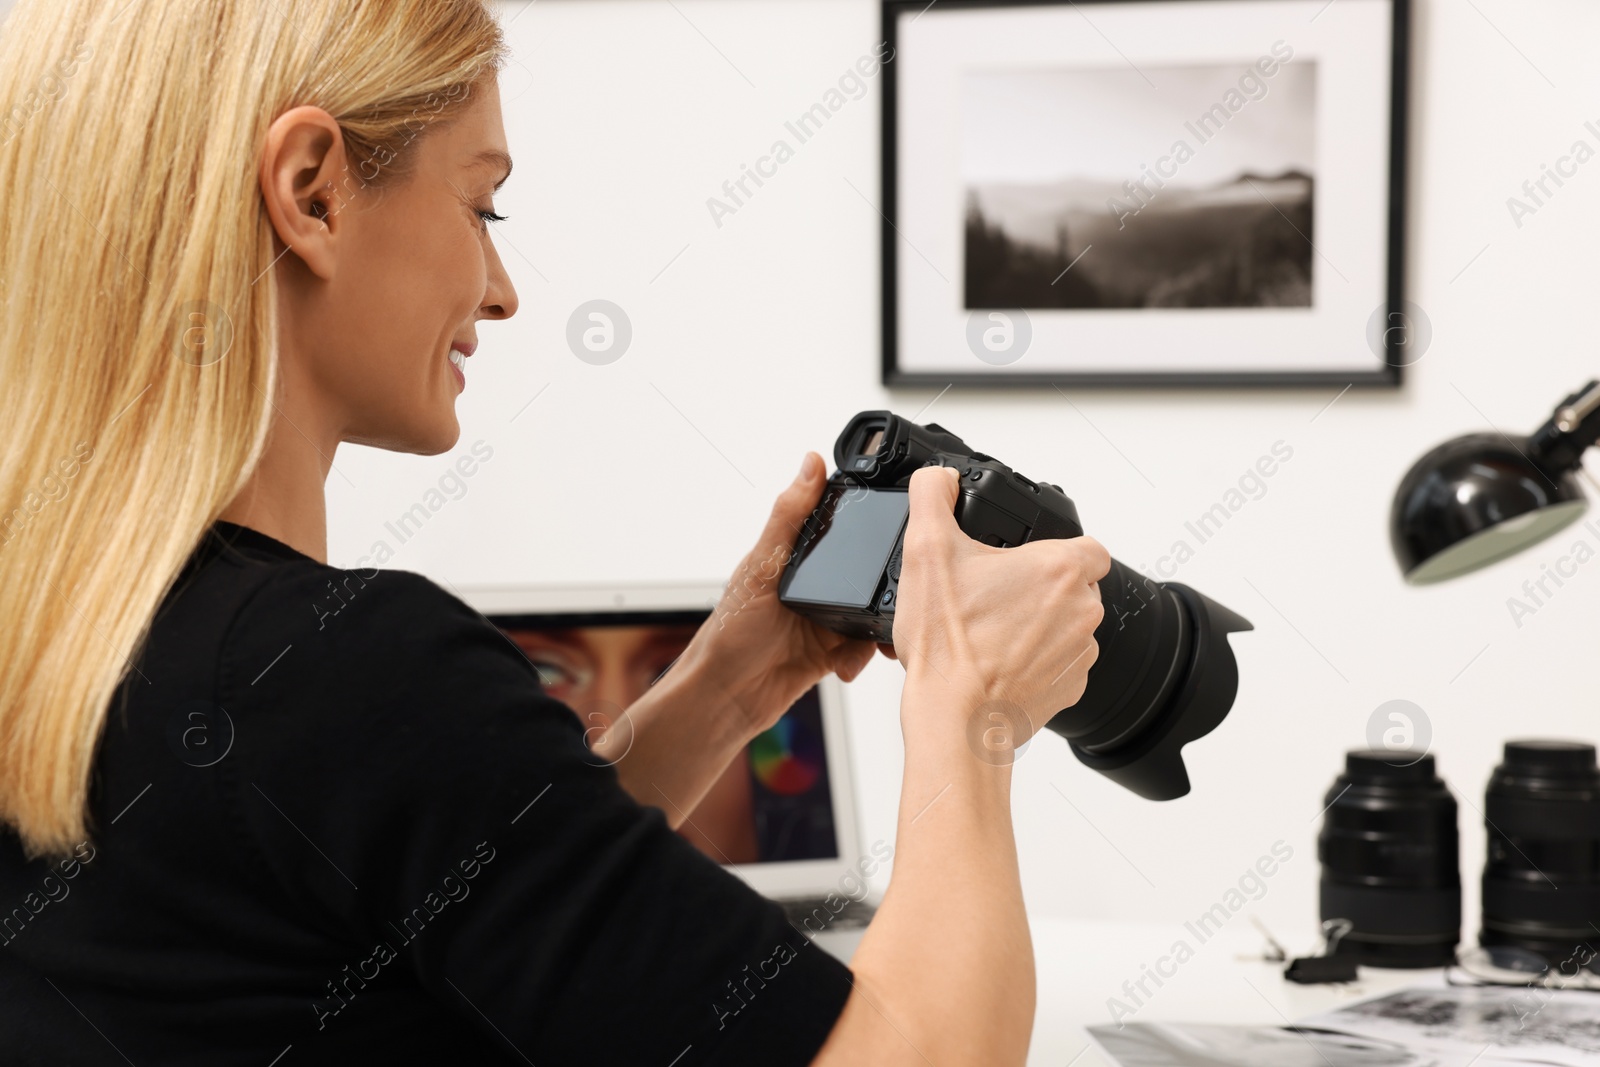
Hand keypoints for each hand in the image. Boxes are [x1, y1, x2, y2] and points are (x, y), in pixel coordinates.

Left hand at [675, 452, 885, 734]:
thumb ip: (790, 516)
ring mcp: (825, 618)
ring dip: (876, 624)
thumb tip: (810, 464)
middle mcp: (812, 584)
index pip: (839, 527)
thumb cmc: (729, 634)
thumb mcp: (762, 566)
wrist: (728, 698)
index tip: (893, 522)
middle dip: (882, 582)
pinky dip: (864, 654)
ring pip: (872, 609)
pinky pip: (865, 646)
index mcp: (793, 556)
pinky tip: (847, 662)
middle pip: (865, 571)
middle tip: (894, 590)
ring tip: (873, 633)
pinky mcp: (834, 651)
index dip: (865, 524)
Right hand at [890, 465, 1109, 743]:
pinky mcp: (1070, 688)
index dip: (1057, 547)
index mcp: (1060, 569)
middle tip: (993, 596)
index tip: (1025, 558)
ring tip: (991, 632)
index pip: (1087, 544)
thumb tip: (940, 478)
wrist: (956, 719)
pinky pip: (1060, 662)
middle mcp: (1083, 610)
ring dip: (1038, 624)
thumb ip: (934, 495)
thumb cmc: (949, 646)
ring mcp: (1080, 653)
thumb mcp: (925, 551)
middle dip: (1038, 587)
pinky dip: (1036, 661)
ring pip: (1067, 624)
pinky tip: (998, 662)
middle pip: (1074, 584)